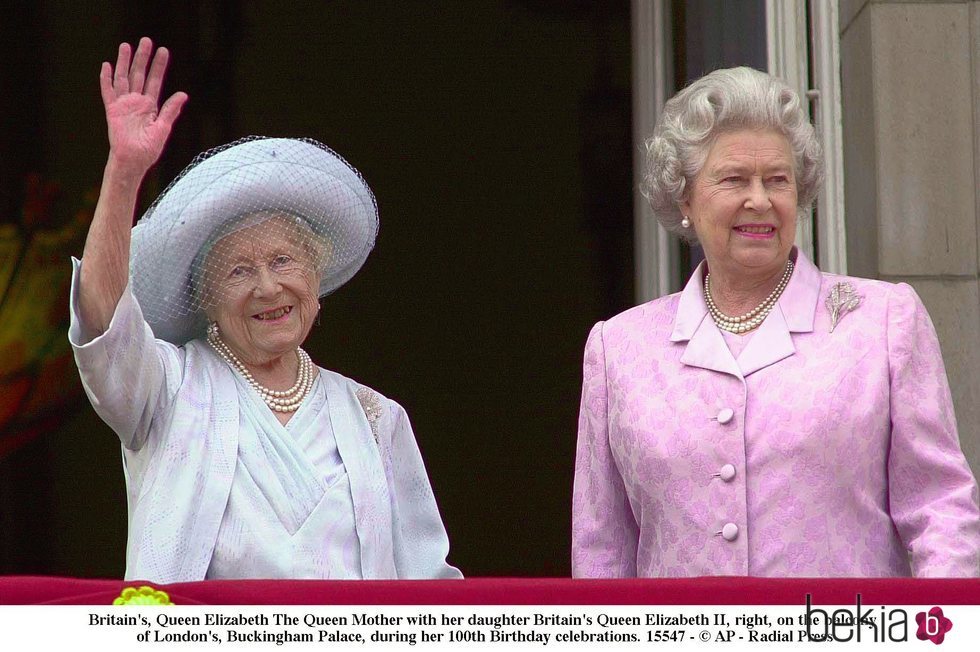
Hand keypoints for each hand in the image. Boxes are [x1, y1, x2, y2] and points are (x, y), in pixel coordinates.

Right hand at [100, 37, 187, 174]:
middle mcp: (136, 102)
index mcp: (150, 106)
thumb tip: (183, 94)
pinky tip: (107, 65)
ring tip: (126, 46)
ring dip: (124, 62)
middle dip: (143, 58)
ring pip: (123, 78)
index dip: (159, 66)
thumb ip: (171, 110)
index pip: (155, 81)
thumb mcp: (163, 128)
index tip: (164, 51)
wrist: (133, 161)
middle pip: (139, 74)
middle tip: (146, 40)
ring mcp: (123, 104)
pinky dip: (106, 79)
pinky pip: (108, 91)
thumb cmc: (148, 149)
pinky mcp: (112, 110)